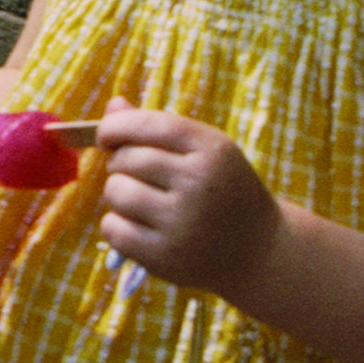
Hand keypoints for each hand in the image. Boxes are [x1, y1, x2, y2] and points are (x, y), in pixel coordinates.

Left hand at [95, 98, 280, 294]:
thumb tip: (113, 105)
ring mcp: (183, 223)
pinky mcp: (165, 257)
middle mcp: (200, 184)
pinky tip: (139, 226)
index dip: (116, 126)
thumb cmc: (222, 191)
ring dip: (117, 194)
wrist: (257, 248)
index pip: (150, 125)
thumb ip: (159, 128)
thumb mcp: (206, 152)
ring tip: (140, 201)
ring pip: (116, 192)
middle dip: (120, 163)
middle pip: (126, 159)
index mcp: (213, 150)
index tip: (106, 135)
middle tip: (137, 174)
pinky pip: (112, 229)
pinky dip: (116, 226)